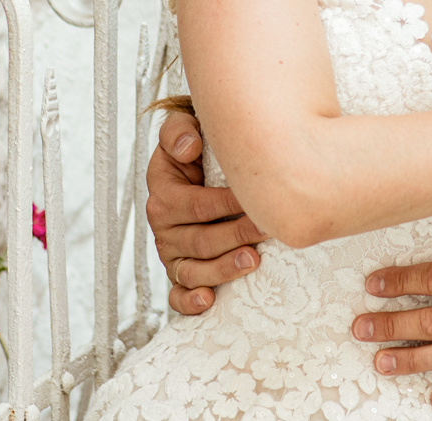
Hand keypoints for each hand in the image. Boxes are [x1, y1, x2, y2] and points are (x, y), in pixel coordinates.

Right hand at [147, 110, 267, 313]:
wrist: (196, 169)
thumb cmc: (196, 150)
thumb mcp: (183, 130)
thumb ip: (179, 131)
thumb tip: (188, 146)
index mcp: (163, 194)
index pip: (196, 205)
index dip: (226, 204)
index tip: (255, 201)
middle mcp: (163, 228)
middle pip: (201, 240)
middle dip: (236, 236)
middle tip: (268, 230)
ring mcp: (171, 254)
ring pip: (193, 270)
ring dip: (223, 269)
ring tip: (253, 261)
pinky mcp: (178, 274)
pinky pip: (177, 296)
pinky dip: (189, 302)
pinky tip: (209, 301)